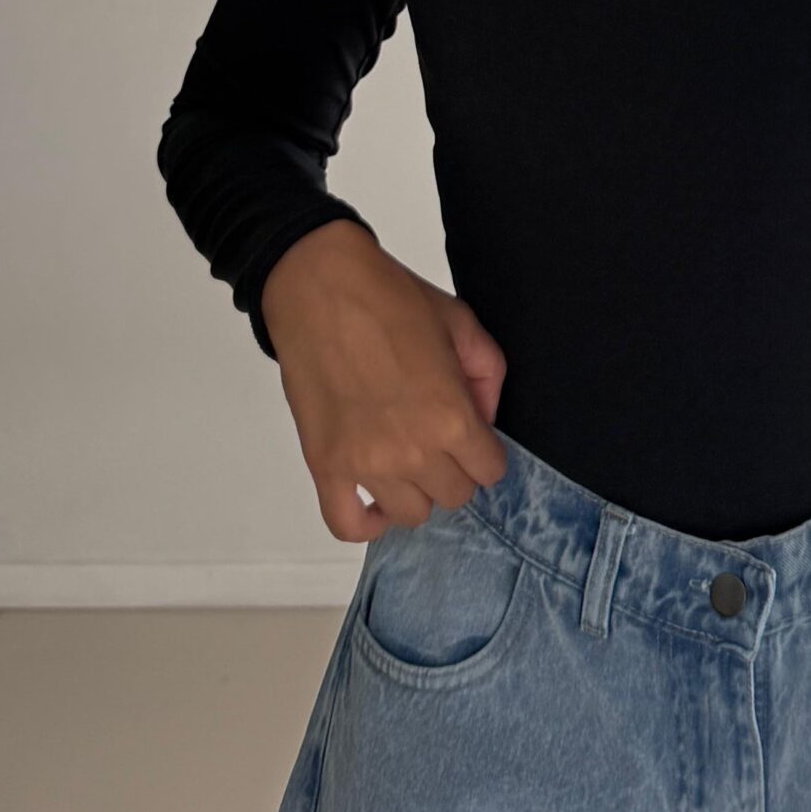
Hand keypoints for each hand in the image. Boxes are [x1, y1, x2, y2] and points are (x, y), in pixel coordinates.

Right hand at [260, 222, 508, 542]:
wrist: (320, 286)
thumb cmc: (389, 298)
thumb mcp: (462, 324)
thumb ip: (489, 376)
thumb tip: (486, 418)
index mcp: (451, 418)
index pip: (490, 472)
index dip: (486, 452)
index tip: (473, 436)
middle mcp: (412, 452)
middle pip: (455, 497)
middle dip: (455, 469)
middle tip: (438, 438)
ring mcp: (365, 464)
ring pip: (411, 514)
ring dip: (416, 491)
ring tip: (407, 460)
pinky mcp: (324, 465)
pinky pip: (347, 525)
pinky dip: (366, 523)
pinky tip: (376, 501)